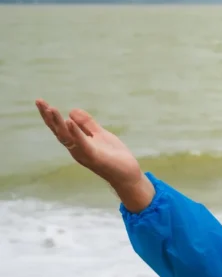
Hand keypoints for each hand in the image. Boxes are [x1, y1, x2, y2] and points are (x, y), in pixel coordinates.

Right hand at [35, 99, 154, 211]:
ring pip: (66, 137)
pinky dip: (75, 132)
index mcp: (77, 143)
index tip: (40, 101)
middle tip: (39, 101)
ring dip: (58, 123)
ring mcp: (83, 153)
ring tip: (50, 108)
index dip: (49, 116)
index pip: (60, 127)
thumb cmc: (114, 156)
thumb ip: (87, 124)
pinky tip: (69, 121)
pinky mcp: (94, 156)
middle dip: (48, 117)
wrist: (127, 175)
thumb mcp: (100, 134)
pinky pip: (82, 143)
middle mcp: (76, 149)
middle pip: (58, 131)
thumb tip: (70, 110)